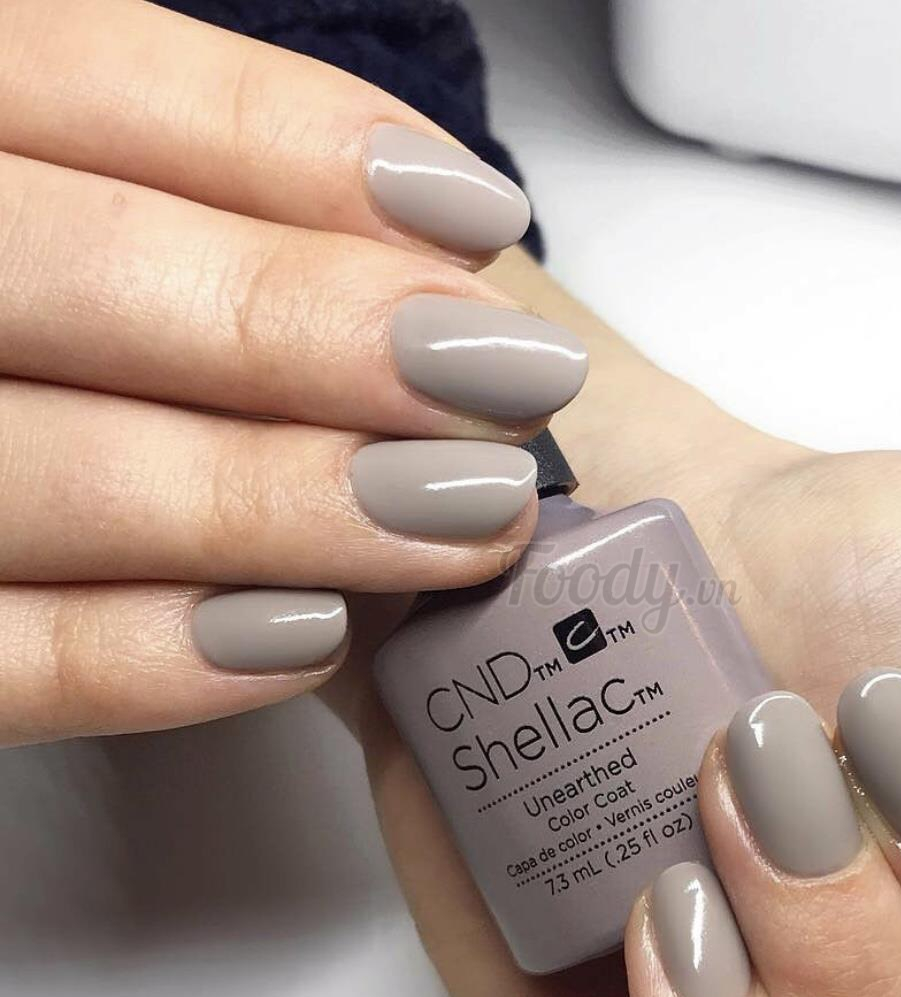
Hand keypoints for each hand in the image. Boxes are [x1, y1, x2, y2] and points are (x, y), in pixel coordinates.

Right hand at [0, 0, 586, 745]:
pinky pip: (6, 662)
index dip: (298, 148)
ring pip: (66, 479)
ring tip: (470, 516)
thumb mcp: (125, 217)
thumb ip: (242, 222)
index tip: (477, 221)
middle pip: (93, 279)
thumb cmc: (94, 335)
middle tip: (504, 382)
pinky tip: (312, 632)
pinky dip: (158, 656)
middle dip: (322, 330)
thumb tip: (442, 267)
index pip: (96, 84)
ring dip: (288, 503)